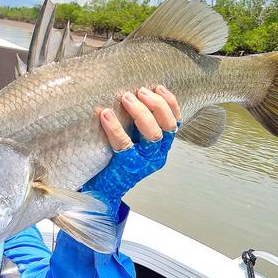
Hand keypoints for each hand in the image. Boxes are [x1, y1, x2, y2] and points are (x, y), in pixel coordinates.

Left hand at [83, 85, 181, 215]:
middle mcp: (158, 154)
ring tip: (125, 97)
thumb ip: (135, 122)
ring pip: (153, 135)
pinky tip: (105, 114)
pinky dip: (115, 127)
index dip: (170, 102)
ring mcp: (145, 162)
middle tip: (139, 91)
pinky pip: (125, 145)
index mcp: (162, 145)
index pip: (175, 121)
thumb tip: (127, 91)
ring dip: (140, 113)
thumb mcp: (131, 139)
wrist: (102, 191)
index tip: (158, 86)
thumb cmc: (114, 160)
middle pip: (167, 126)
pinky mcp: (129, 168)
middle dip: (155, 105)